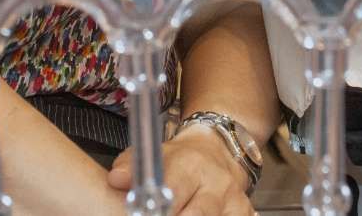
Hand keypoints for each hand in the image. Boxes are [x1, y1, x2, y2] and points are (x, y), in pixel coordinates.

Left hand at [106, 127, 256, 215]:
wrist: (218, 151)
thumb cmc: (180, 160)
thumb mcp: (153, 154)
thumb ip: (131, 166)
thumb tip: (116, 179)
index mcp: (190, 165)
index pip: (173, 190)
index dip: (158, 208)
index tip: (146, 213)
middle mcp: (216, 182)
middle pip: (197, 215)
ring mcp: (234, 199)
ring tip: (180, 213)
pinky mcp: (245, 212)